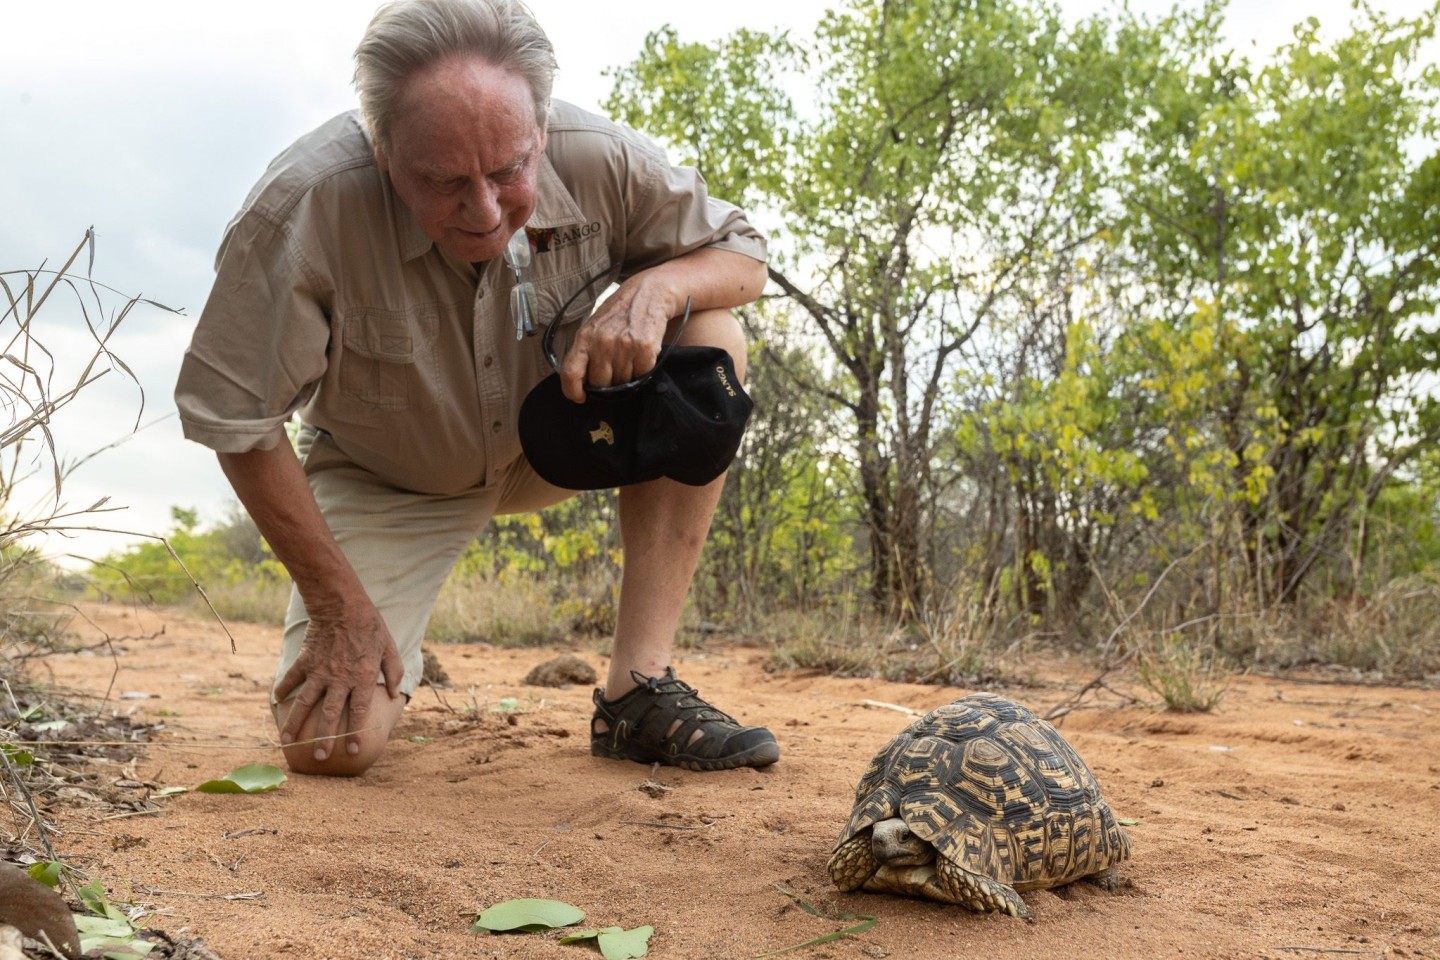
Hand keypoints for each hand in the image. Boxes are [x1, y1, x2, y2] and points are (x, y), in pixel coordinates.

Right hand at [272, 597, 403, 761]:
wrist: (342, 604)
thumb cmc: (370, 626)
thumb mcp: (389, 648)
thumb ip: (393, 672)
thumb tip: (393, 693)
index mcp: (361, 678)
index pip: (359, 712)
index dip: (356, 733)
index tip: (353, 751)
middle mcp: (339, 679)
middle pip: (330, 715)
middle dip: (325, 738)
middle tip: (320, 758)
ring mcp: (319, 671)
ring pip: (305, 703)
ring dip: (296, 724)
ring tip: (288, 741)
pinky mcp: (305, 661)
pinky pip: (291, 678)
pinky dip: (282, 689)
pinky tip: (275, 701)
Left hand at [559, 274, 679, 402]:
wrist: (649, 293)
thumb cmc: (619, 312)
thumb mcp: (594, 326)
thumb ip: (586, 352)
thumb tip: (582, 383)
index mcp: (585, 337)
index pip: (571, 373)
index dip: (572, 391)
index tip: (580, 397)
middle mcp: (602, 342)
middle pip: (600, 383)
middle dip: (607, 382)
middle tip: (614, 368)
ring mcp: (624, 346)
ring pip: (622, 382)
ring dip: (627, 376)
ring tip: (630, 356)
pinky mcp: (644, 348)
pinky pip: (641, 375)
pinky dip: (643, 370)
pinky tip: (642, 354)